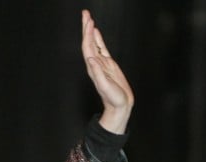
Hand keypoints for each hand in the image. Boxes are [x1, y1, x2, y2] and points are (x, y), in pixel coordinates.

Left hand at [81, 9, 133, 133]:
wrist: (119, 105)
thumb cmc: (113, 98)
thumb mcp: (105, 86)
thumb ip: (98, 73)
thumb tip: (91, 59)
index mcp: (93, 68)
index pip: (88, 47)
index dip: (87, 35)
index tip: (89, 22)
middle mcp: (95, 64)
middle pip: (88, 42)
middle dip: (86, 28)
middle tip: (85, 13)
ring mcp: (101, 63)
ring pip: (94, 43)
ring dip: (90, 31)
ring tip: (88, 18)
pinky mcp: (108, 64)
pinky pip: (101, 48)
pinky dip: (98, 39)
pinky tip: (96, 32)